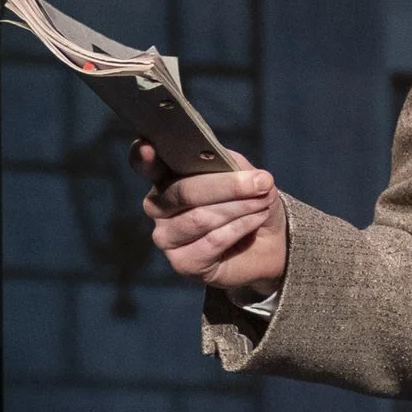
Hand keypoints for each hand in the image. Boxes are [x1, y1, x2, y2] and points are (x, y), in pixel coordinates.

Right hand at [142, 158, 286, 294]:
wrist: (267, 241)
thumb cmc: (248, 201)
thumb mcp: (244, 173)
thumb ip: (232, 166)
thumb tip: (242, 172)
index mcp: (165, 176)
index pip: (144, 164)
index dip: (143, 157)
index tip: (148, 149)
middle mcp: (158, 206)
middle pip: (184, 192)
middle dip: (228, 186)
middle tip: (262, 182)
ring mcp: (166, 236)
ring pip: (200, 218)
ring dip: (239, 207)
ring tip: (262, 202)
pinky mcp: (182, 263)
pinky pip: (212, 241)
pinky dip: (240, 227)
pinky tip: (256, 219)